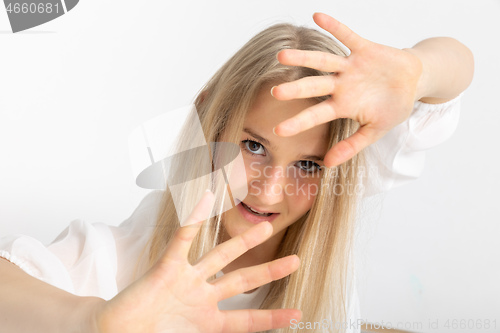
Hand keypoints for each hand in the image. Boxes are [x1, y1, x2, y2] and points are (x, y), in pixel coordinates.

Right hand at [94, 190, 300, 332]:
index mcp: (207, 321)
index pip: (248, 319)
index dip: (273, 317)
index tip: (298, 314)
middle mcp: (201, 297)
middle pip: (242, 281)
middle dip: (269, 271)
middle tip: (295, 261)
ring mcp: (186, 281)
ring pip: (220, 256)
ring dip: (244, 242)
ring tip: (267, 227)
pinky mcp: (166, 269)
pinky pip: (182, 240)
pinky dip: (193, 220)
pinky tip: (206, 199)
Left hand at [272, 12, 423, 166]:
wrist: (414, 82)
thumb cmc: (392, 108)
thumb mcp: (375, 131)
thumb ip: (351, 146)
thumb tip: (327, 164)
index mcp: (342, 106)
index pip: (316, 115)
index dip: (299, 122)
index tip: (278, 131)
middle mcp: (341, 86)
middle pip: (314, 86)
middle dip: (295, 89)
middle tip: (275, 92)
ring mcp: (350, 67)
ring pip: (323, 61)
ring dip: (304, 58)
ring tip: (281, 55)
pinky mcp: (363, 49)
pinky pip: (347, 35)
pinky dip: (335, 26)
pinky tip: (317, 16)